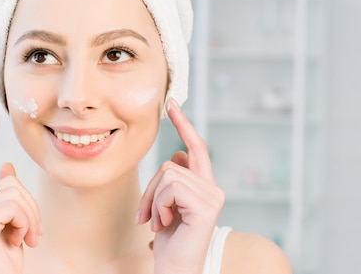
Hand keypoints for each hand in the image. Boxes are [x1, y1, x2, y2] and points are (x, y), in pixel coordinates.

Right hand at [0, 106, 41, 273]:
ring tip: (25, 240)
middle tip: (30, 235)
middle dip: (31, 207)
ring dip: (30, 219)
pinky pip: (15, 205)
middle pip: (11, 181)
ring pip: (15, 192)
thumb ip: (9, 196)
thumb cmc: (6, 262)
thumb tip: (6, 166)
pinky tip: (19, 242)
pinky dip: (26, 224)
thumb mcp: (14, 224)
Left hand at [136, 98, 223, 273]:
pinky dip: (158, 206)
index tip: (170, 103)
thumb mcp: (167, 204)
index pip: (194, 148)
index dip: (183, 124)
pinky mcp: (206, 205)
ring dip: (153, 200)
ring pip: (167, 174)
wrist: (174, 269)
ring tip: (159, 222)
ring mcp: (212, 196)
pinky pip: (170, 187)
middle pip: (170, 163)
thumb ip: (174, 180)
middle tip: (147, 216)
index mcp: (204, 186)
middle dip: (150, 189)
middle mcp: (213, 189)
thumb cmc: (169, 241)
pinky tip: (164, 225)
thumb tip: (175, 155)